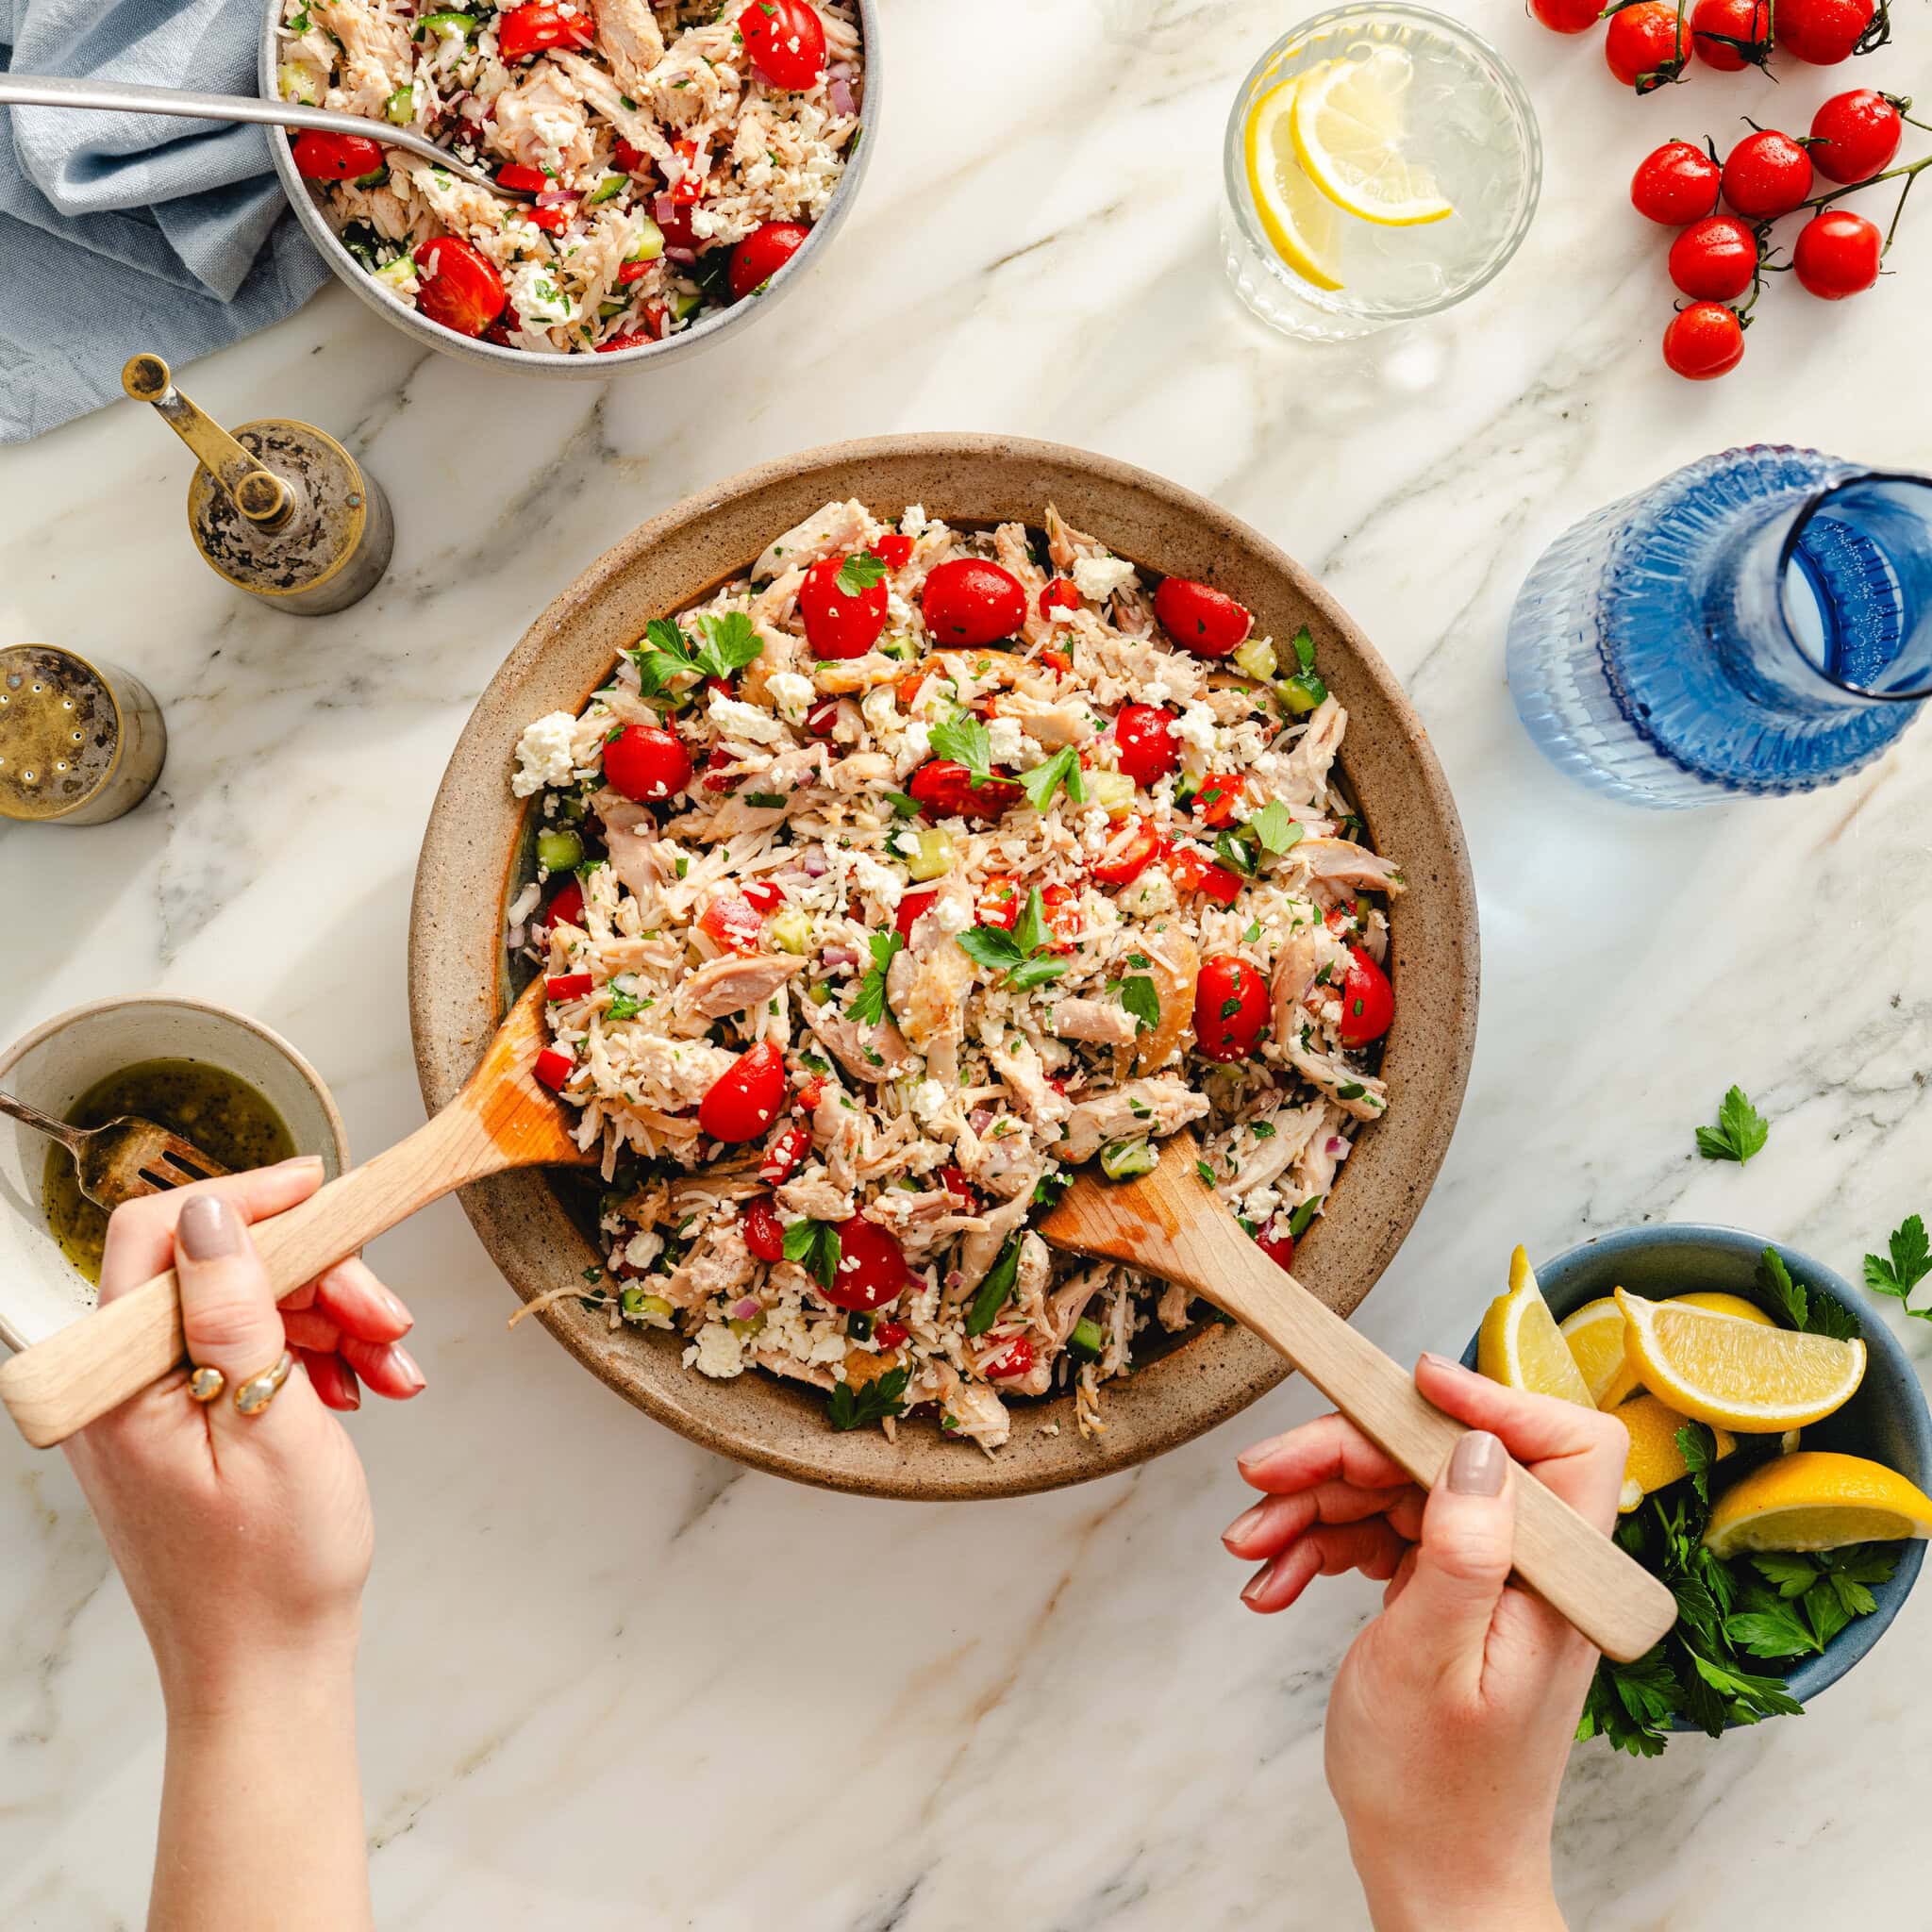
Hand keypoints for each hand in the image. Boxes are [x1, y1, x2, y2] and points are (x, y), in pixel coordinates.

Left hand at [60, 1157, 423, 1702]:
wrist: (267, 1669)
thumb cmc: (271, 1574)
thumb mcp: (271, 1427)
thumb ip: (234, 1312)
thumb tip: (213, 1214)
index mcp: (115, 1384)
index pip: (159, 1235)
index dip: (247, 1200)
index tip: (324, 1189)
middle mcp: (115, 1384)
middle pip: (219, 1267)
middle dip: (319, 1278)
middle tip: (389, 1319)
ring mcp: (146, 1402)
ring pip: (247, 1303)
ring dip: (333, 1321)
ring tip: (393, 1370)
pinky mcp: (180, 1419)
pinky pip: (250, 1348)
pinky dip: (316, 1355)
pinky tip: (363, 1387)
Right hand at [1223, 1354, 1626, 1931]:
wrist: (1431, 1874)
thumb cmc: (1437, 1794)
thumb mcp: (1431, 1662)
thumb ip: (1462, 1550)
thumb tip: (1477, 1447)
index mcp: (1558, 1581)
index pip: (1565, 1442)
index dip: (1493, 1397)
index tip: (1410, 1384)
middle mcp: (1531, 1568)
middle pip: (1443, 1456)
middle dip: (1345, 1458)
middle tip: (1260, 1476)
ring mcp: (1487, 1577)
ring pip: (1396, 1489)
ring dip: (1311, 1507)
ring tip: (1249, 1548)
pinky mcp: (1445, 1589)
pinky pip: (1376, 1533)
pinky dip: (1317, 1546)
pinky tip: (1272, 1581)